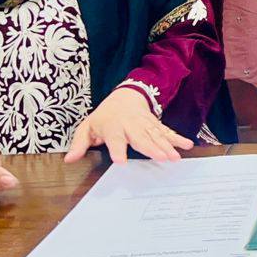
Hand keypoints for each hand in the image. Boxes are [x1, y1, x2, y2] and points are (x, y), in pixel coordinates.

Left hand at [64, 87, 193, 164]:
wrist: (126, 95)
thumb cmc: (105, 116)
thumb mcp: (87, 127)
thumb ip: (79, 144)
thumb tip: (69, 160)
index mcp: (113, 127)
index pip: (115, 139)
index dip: (117, 150)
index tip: (121, 161)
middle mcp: (131, 126)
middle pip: (142, 138)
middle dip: (152, 148)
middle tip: (162, 159)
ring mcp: (145, 124)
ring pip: (157, 136)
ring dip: (167, 146)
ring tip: (175, 157)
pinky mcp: (155, 125)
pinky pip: (167, 132)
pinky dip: (177, 138)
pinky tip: (187, 145)